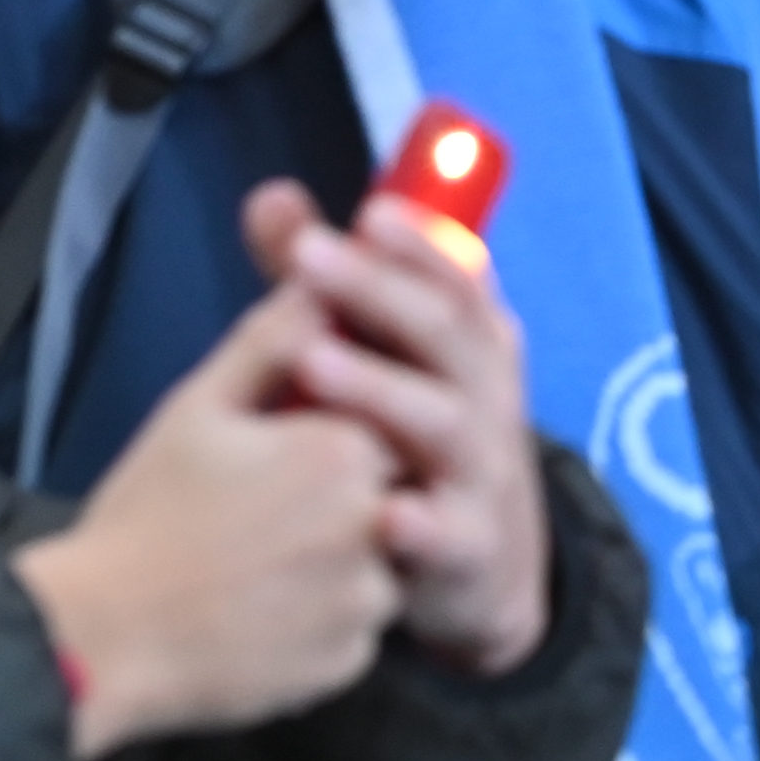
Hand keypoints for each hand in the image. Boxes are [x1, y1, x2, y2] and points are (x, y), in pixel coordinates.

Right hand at [15, 288, 402, 755]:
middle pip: (389, 492)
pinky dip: (322, 620)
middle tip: (262, 515)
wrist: (99, 642)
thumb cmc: (144, 518)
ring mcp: (364, 603)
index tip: (283, 452)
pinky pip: (356, 628)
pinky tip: (260, 610)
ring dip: (338, 561)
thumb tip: (319, 281)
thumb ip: (271, 341)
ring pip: (379, 564)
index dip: (335, 432)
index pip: (386, 419)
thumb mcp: (198, 408)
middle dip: (340, 497)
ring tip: (256, 565)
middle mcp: (374, 525)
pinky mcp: (348, 664)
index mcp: (345, 452)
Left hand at [240, 180, 551, 676]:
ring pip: (443, 422)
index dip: (417, 241)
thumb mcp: (385, 356)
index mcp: (473, 339)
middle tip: (307, 257)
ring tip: (311, 361)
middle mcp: (488, 393)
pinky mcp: (469, 545)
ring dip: (380, 388)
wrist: (480, 563)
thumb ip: (328, 282)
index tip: (366, 211)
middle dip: (377, 290)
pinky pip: (449, 533)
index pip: (458, 273)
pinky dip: (421, 524)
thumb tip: (271, 198)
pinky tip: (384, 515)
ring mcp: (483, 469)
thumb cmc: (411, 437)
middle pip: (444, 331)